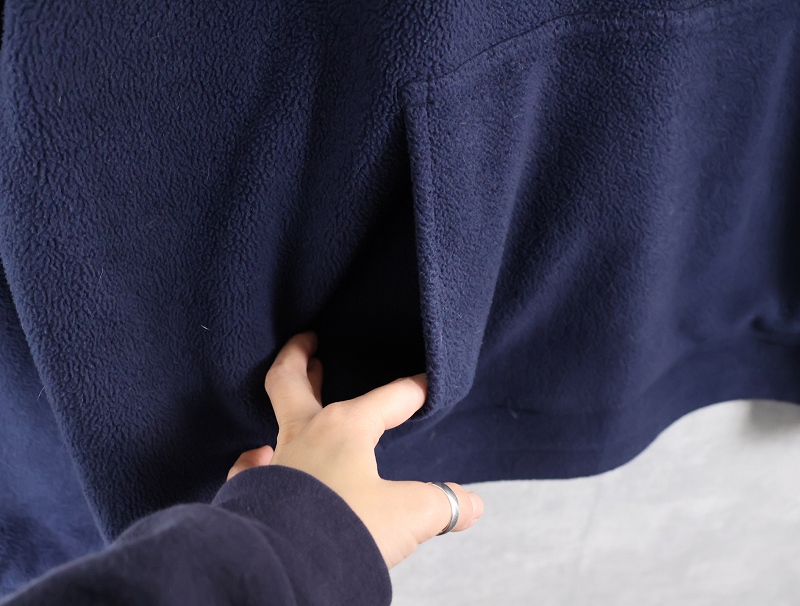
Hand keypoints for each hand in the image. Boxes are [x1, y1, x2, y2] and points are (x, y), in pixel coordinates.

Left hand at [228, 330, 484, 568]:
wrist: (287, 567)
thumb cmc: (346, 530)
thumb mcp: (409, 515)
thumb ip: (442, 504)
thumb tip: (470, 504)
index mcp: (346, 429)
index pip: (389, 399)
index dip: (414, 390)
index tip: (428, 385)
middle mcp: (306, 436)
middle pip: (293, 381)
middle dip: (300, 356)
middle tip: (308, 340)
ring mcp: (275, 463)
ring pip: (275, 417)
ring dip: (286, 401)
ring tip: (293, 390)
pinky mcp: (252, 494)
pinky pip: (248, 467)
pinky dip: (254, 459)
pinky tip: (257, 455)